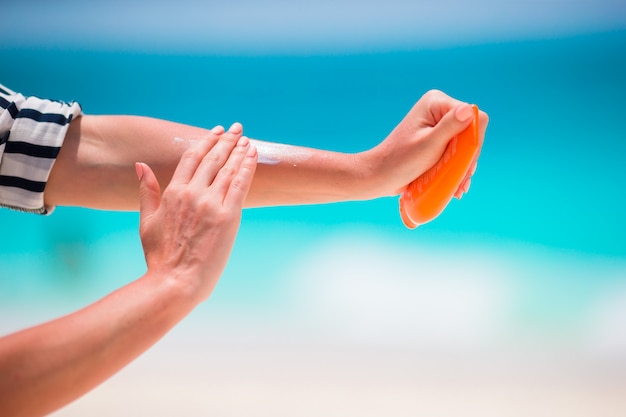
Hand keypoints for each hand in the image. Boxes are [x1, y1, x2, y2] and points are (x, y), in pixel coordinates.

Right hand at [135, 122, 256, 302]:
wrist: (175, 281)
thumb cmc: (161, 256)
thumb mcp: (147, 220)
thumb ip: (147, 190)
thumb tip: (140, 165)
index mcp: (173, 192)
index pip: (192, 157)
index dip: (207, 141)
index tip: (217, 131)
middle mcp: (192, 193)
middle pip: (213, 158)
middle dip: (227, 140)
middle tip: (237, 128)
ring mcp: (210, 203)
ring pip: (228, 168)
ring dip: (239, 150)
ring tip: (247, 139)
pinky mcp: (228, 216)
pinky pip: (240, 184)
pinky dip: (248, 166)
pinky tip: (254, 155)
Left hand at [362, 90, 488, 198]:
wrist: (381, 177)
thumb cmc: (400, 161)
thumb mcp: (428, 145)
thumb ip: (450, 127)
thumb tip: (469, 110)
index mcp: (436, 103)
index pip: (473, 116)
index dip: (474, 140)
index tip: (466, 163)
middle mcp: (439, 110)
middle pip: (470, 132)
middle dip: (468, 157)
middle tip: (462, 180)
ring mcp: (438, 125)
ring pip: (465, 145)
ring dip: (464, 166)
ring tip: (459, 187)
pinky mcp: (437, 140)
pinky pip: (455, 152)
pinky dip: (457, 168)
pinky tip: (456, 185)